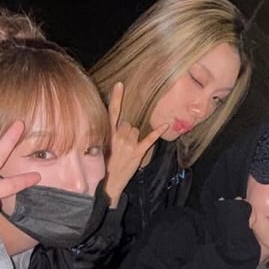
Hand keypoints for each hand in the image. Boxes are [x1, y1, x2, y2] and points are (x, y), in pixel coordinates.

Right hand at [104, 82, 163, 208]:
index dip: (116, 98)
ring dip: (136, 136)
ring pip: (137, 129)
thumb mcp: (102, 146)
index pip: (112, 112)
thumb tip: (120, 124)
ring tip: (129, 149)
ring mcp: (127, 144)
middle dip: (129, 129)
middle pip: (129, 122)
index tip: (120, 85)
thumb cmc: (105, 164)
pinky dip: (157, 132)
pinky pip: (149, 139)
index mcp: (107, 134)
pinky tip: (166, 124)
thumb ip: (110, 133)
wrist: (107, 183)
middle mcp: (117, 136)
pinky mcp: (137, 152)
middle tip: (124, 143)